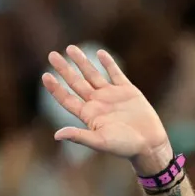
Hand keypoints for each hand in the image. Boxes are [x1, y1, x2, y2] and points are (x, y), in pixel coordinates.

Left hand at [42, 46, 171, 171]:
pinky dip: (108, 63)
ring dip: (82, 62)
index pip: (67, 99)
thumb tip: (56, 135)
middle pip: (76, 83)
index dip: (55, 88)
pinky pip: (115, 73)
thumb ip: (79, 136)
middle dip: (64, 69)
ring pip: (93, 75)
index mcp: (88, 115)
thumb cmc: (124, 146)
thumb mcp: (100, 142)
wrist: (149, 144)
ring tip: (70, 48)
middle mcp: (97, 103)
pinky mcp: (127, 90)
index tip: (45, 75)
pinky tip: (100, 53)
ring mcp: (111, 95)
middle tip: (52, 55)